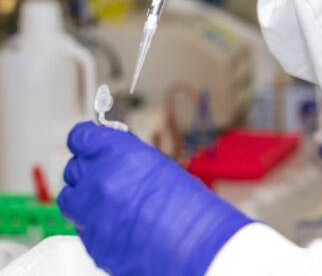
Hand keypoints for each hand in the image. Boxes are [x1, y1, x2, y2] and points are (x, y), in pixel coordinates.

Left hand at [58, 122, 251, 275]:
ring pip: (69, 198)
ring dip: (83, 197)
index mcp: (116, 153)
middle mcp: (98, 179)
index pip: (80, 137)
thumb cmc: (185, 203)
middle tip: (104, 175)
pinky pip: (81, 226)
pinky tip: (116, 223)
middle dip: (87, 170)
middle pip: (73, 168)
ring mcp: (90, 212)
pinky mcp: (90, 241)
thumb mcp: (156, 164)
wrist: (192, 243)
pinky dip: (93, 223)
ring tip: (107, 202)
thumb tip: (110, 158)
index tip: (88, 144)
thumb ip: (125, 158)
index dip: (85, 141)